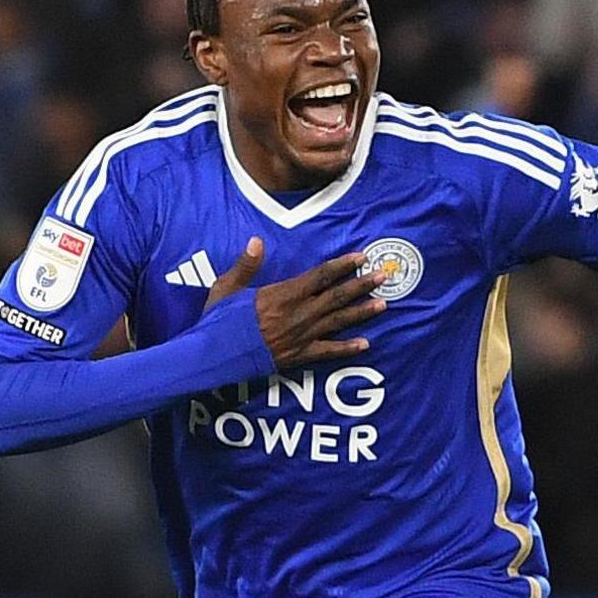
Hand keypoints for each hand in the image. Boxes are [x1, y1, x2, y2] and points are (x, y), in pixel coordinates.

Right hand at [206, 237, 387, 366]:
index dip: (343, 266)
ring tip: (383, 304)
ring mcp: (301, 336)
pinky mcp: (298, 356)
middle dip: (362, 285)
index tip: (361, 257)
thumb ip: (245, 265)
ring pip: (338, 321)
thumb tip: (256, 241)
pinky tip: (365, 344)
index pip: (320, 276)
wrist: (213, 357)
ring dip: (362, 313)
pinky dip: (347, 348)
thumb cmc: (217, 321)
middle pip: (337, 296)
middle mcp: (298, 314)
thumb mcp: (226, 287)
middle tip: (384, 276)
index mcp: (283, 295)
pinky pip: (328, 352)